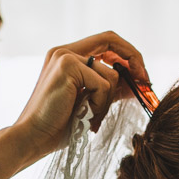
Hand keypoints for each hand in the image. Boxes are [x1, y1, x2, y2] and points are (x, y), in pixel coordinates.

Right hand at [11, 32, 149, 164]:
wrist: (33, 137)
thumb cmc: (57, 126)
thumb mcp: (89, 103)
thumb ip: (108, 88)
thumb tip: (135, 82)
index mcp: (66, 57)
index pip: (105, 42)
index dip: (127, 55)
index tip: (141, 75)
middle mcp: (64, 51)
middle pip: (111, 40)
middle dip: (133, 60)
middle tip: (144, 82)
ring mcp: (65, 56)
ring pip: (110, 73)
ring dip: (107, 101)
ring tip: (90, 116)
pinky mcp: (67, 66)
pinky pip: (104, 84)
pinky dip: (100, 105)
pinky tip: (84, 115)